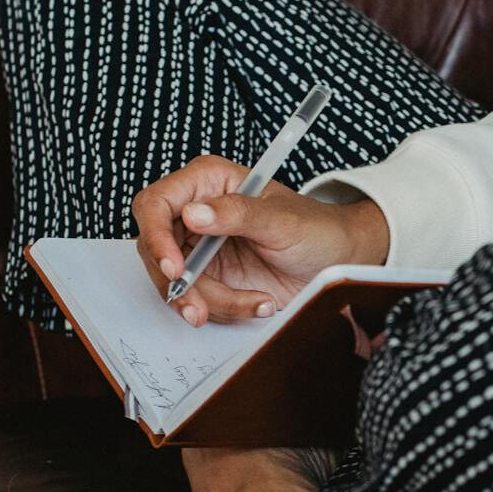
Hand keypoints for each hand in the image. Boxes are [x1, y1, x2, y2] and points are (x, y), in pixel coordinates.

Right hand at [132, 154, 388, 324]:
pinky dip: (222, 309)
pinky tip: (257, 303)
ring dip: (205, 302)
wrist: (338, 261)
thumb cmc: (316, 227)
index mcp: (208, 182)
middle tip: (199, 309)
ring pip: (173, 282)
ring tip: (253, 303)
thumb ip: (237, 214)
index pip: (156, 204)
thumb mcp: (280, 219)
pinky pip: (196, 300)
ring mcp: (199, 248)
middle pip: (155, 249)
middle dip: (177, 284)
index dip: (155, 237)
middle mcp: (196, 212)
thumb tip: (193, 214)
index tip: (174, 269)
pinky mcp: (210, 278)